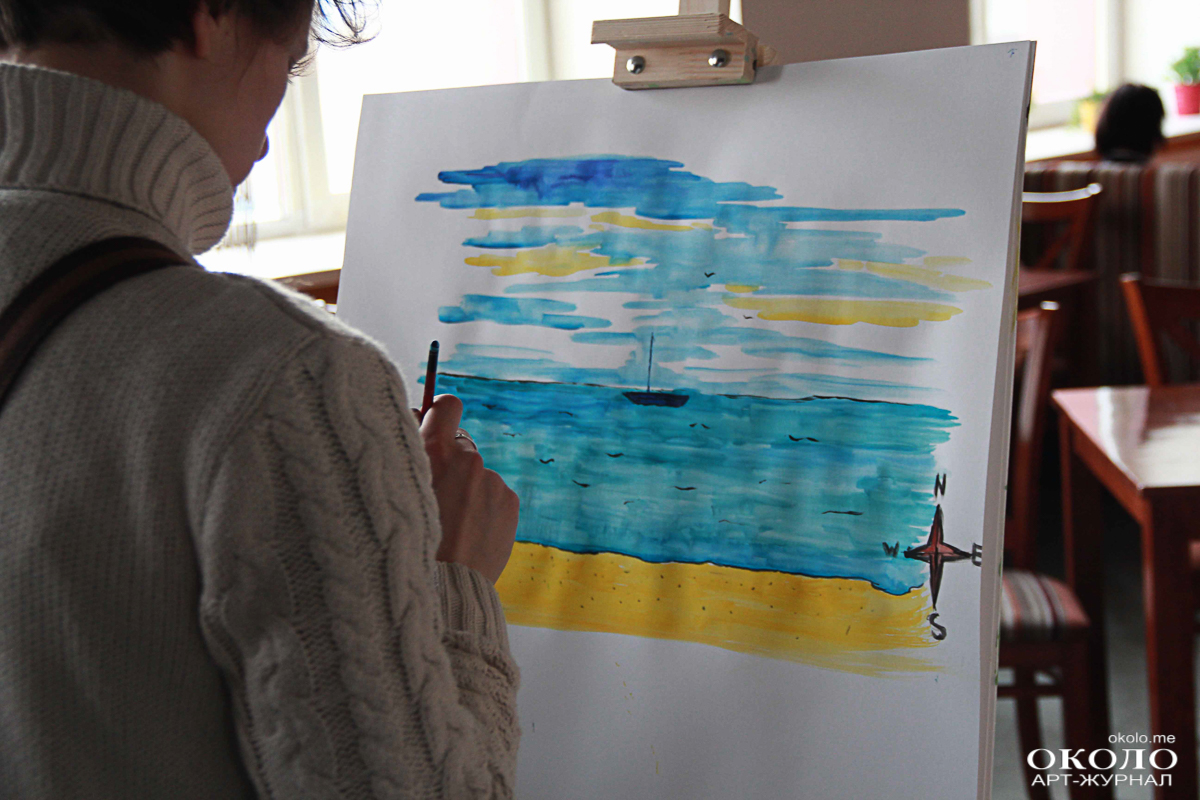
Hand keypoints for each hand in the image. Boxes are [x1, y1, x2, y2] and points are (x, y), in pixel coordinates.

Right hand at [415, 394, 518, 583]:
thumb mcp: (394, 490)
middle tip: (436, 497)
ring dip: (467, 493)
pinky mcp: (509, 502)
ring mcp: (493, 481)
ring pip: (477, 478)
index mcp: (434, 451)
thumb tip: (418, 420)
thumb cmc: (407, 540)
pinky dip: (483, 511)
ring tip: (451, 528)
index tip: (437, 424)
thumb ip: (405, 452)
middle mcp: (468, 459)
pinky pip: (494, 497)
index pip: (446, 406)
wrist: (444, 588)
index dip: (441, 414)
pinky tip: (468, 535)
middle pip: (461, 448)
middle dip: (451, 465)